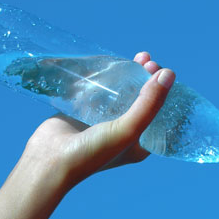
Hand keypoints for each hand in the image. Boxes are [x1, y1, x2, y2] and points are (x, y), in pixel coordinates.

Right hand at [23, 52, 173, 185]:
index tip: (164, 71)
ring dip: (130, 74)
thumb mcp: (128, 130)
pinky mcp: (85, 111)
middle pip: (142, 99)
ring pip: (122, 92)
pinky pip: (100, 90)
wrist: (49, 160)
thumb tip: (168, 74)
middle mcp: (124, 132)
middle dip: (148, 78)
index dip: (164, 91)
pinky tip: (111, 63)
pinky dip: (107, 77)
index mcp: (139, 143)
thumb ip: (149, 103)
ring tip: (138, 57)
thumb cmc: (92, 152)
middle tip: (148, 61)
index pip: (160, 113)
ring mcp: (103, 121)